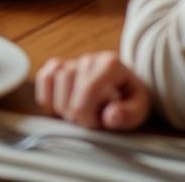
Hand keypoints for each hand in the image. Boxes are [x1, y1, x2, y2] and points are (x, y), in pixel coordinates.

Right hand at [36, 52, 150, 130]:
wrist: (124, 86)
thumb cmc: (130, 99)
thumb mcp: (140, 109)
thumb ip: (129, 115)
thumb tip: (110, 117)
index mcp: (111, 64)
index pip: (88, 86)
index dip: (86, 111)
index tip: (93, 125)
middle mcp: (90, 58)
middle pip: (68, 80)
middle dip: (73, 109)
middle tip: (88, 124)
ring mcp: (73, 61)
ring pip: (54, 78)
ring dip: (61, 104)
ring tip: (78, 116)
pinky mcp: (58, 66)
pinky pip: (44, 77)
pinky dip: (46, 94)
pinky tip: (58, 107)